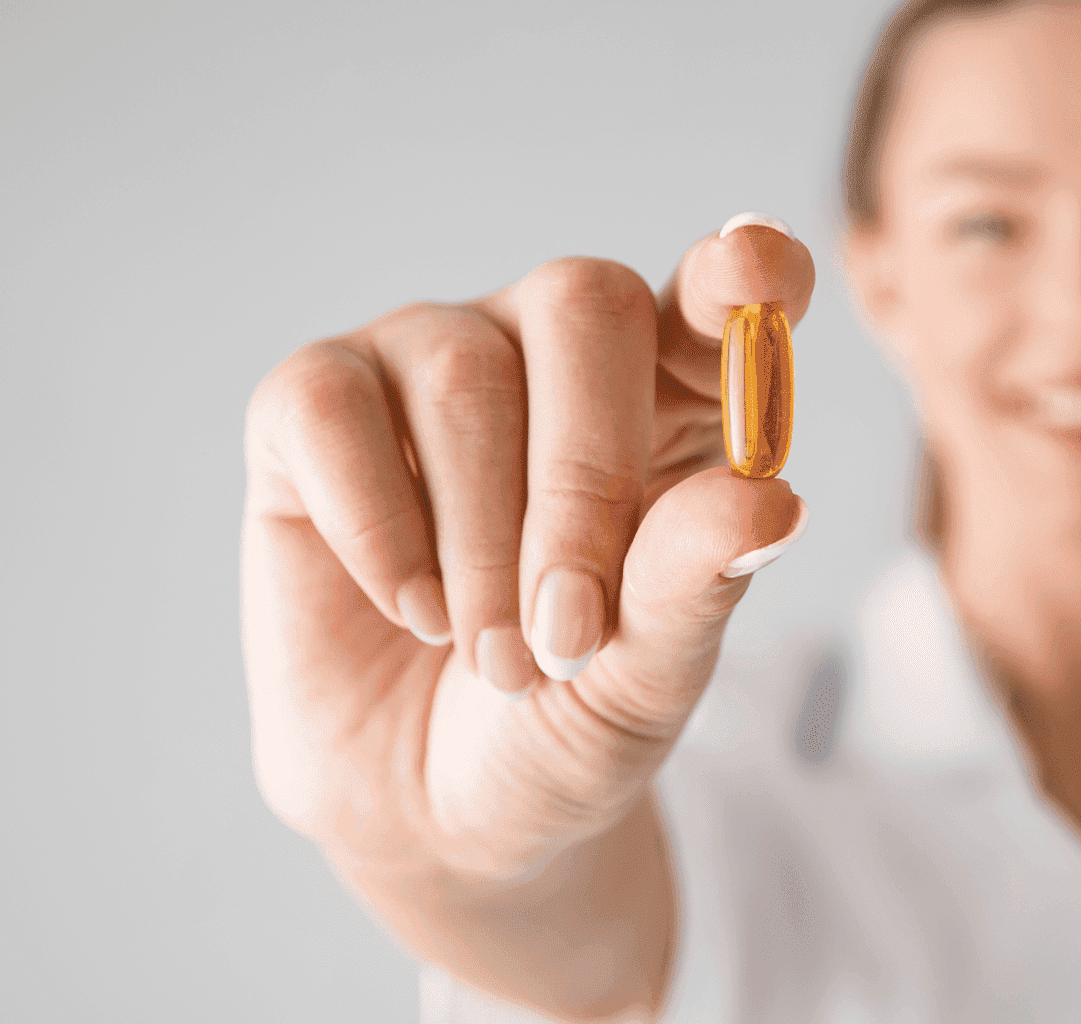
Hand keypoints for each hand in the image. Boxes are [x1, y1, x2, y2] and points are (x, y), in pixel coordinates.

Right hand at [239, 215, 811, 1012]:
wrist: (441, 810)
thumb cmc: (571, 719)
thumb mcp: (650, 678)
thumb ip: (699, 584)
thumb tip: (766, 498)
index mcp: (671, 399)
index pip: (719, 294)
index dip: (741, 272)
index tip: (754, 271)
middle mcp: (552, 353)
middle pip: (581, 303)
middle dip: (583, 477)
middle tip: (570, 630)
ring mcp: (429, 363)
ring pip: (460, 374)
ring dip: (482, 545)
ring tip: (497, 659)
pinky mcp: (314, 407)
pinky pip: (329, 405)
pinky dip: (374, 526)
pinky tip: (412, 606)